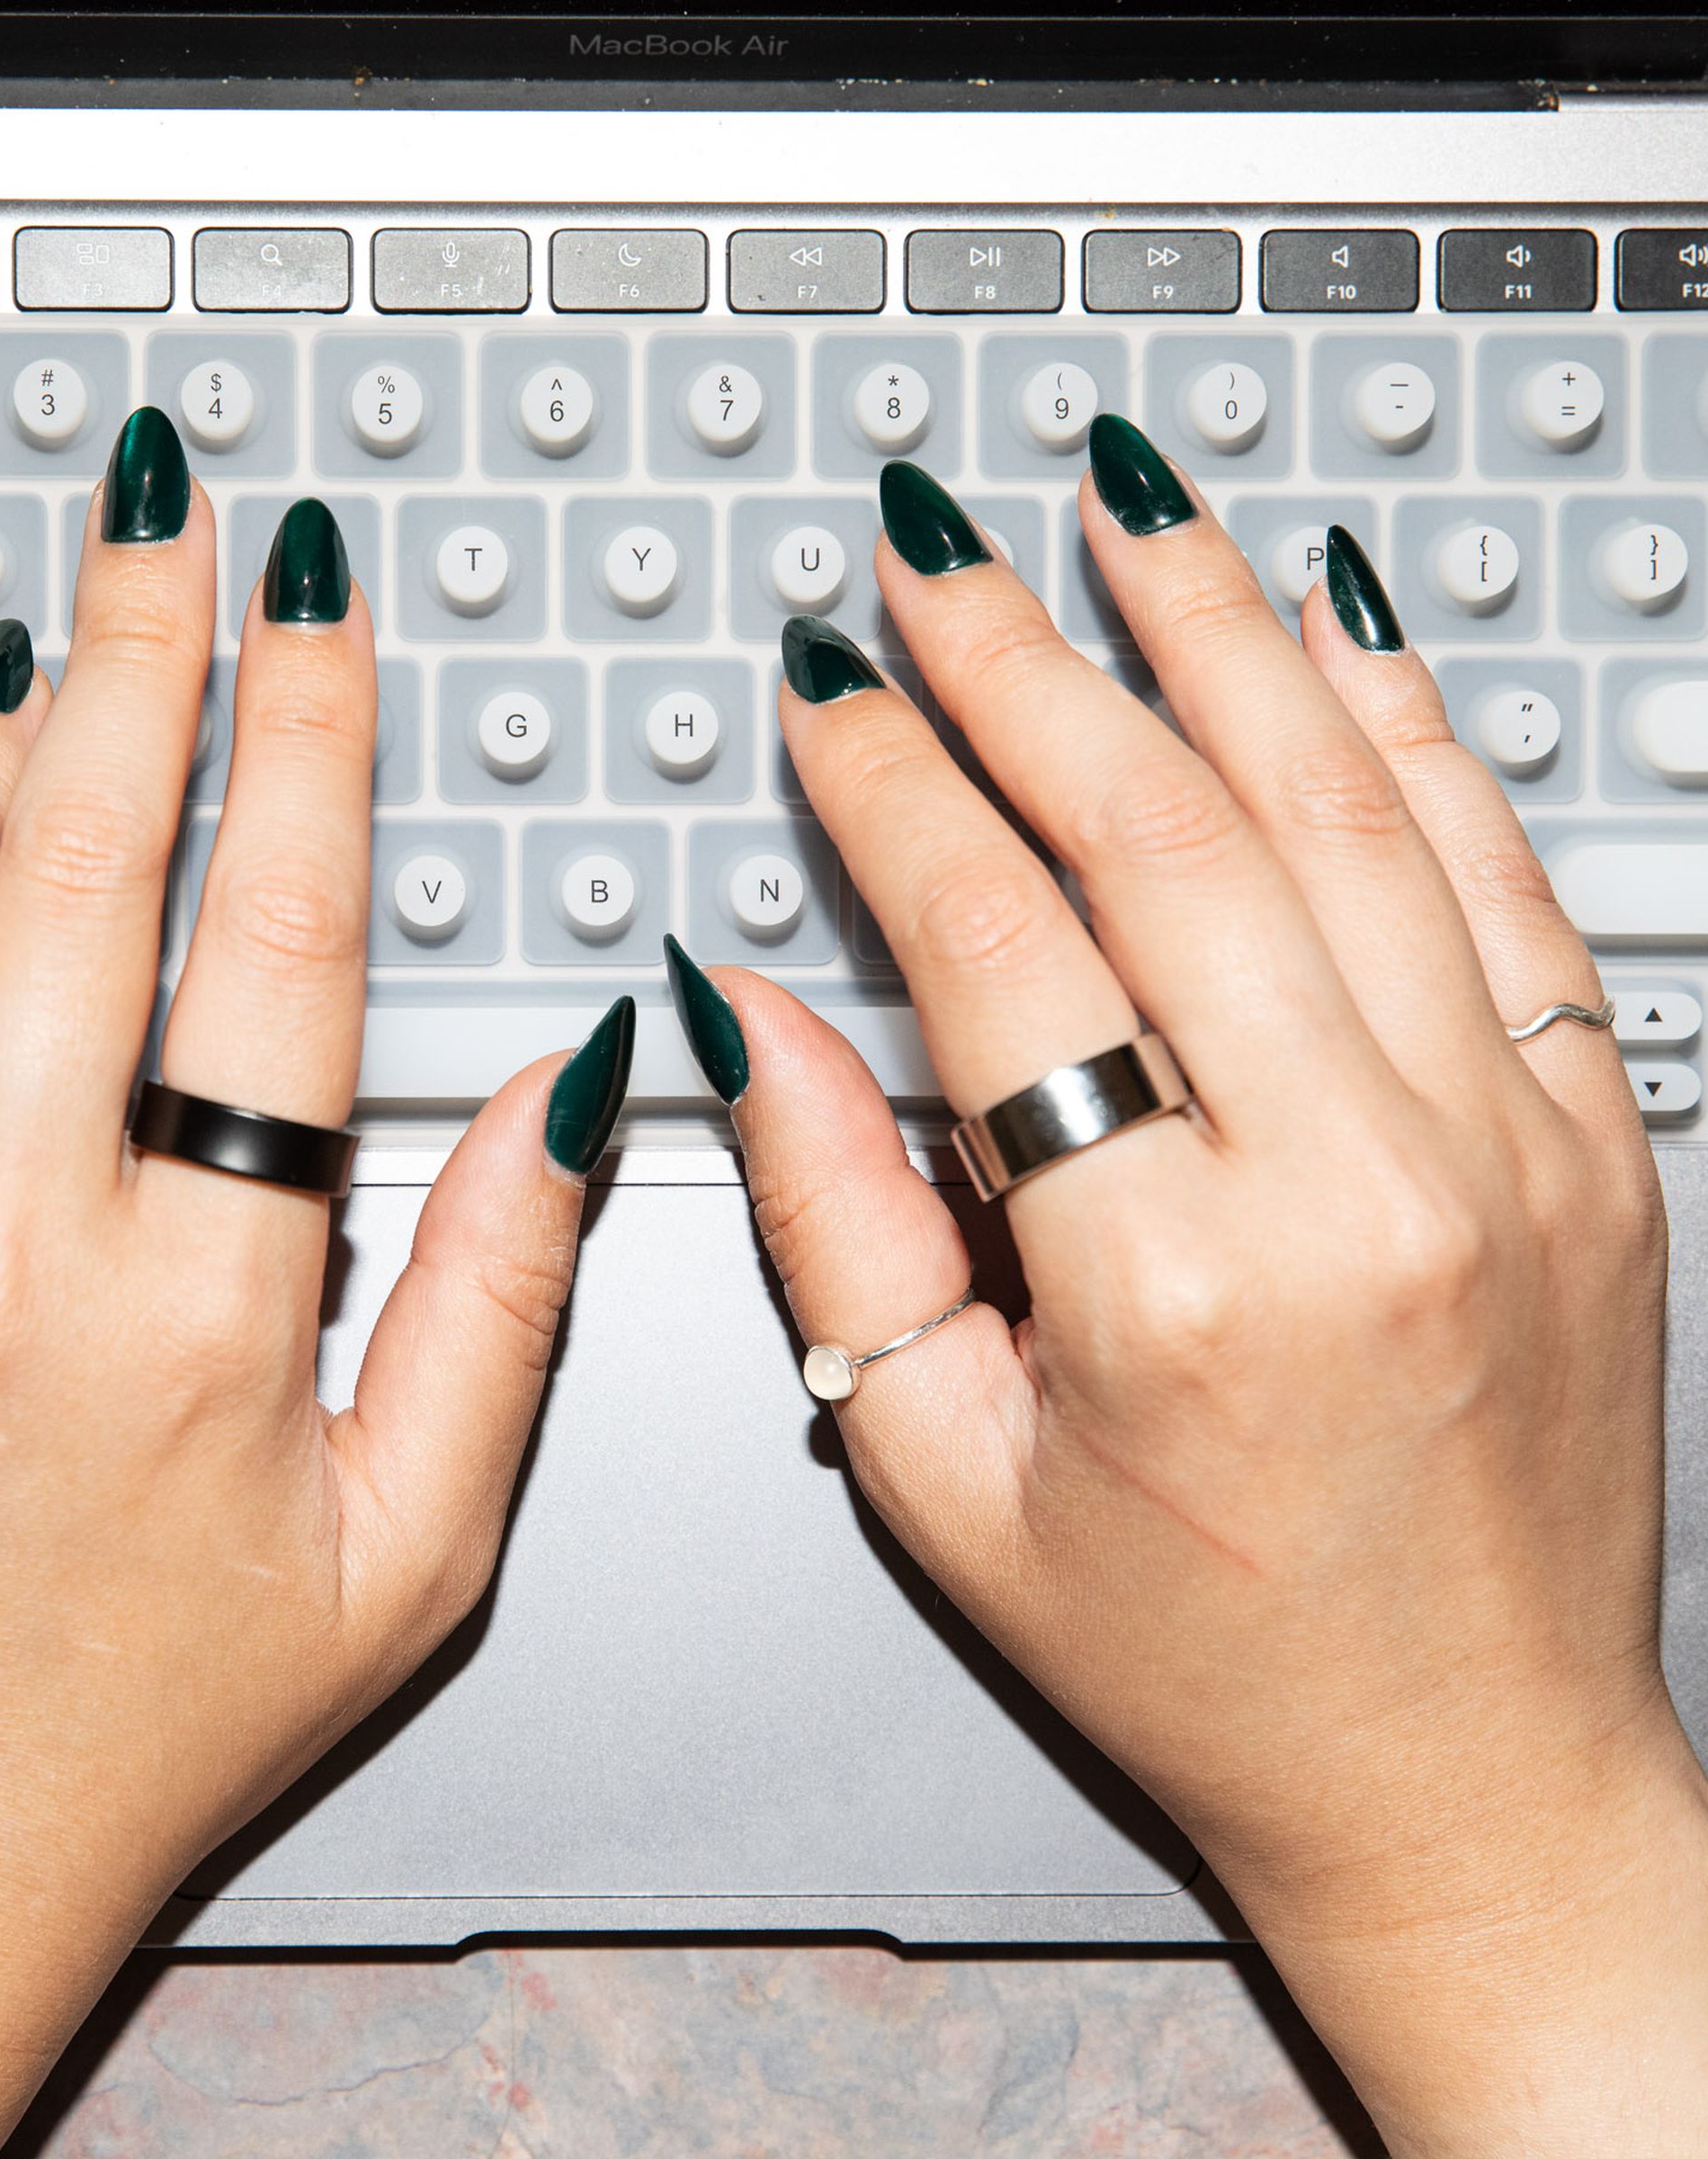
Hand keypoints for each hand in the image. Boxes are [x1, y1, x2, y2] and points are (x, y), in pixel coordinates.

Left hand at [0, 414, 630, 2158]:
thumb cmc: (149, 1714)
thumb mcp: (407, 1544)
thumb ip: (501, 1298)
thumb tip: (575, 1080)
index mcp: (200, 1319)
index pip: (280, 948)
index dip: (311, 743)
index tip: (319, 609)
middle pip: (80, 867)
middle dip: (142, 653)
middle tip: (172, 516)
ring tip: (39, 648)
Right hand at [661, 435, 1707, 2155]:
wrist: (1467, 1773)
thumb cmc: (1204, 1657)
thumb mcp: (943, 1475)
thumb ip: (829, 1220)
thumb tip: (745, 1016)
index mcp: (1173, 1287)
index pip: (998, 943)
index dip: (890, 786)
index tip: (830, 692)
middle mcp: (1367, 1186)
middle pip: (1169, 830)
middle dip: (1027, 660)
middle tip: (939, 551)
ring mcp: (1515, 1144)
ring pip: (1349, 802)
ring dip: (1220, 633)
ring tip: (1129, 512)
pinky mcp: (1602, 1137)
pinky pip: (1504, 869)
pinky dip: (1409, 728)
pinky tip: (1333, 627)